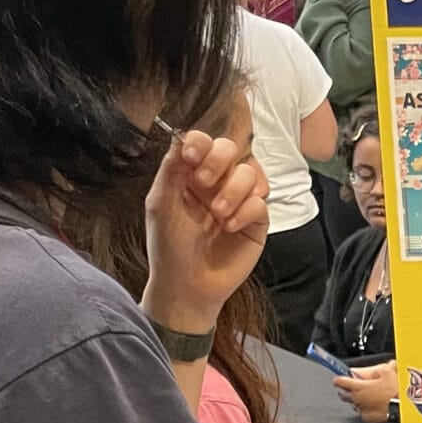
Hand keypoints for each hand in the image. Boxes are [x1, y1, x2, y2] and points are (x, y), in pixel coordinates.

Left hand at [140, 128, 266, 332]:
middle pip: (231, 148)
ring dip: (233, 190)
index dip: (201, 143)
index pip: (203, 142)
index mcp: (191, 175)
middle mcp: (217, 183)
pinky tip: (230, 228)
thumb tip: (180, 136)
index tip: (191, 157)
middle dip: (219, 161)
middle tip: (203, 183)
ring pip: (250, 172)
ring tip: (218, 215)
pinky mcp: (256, 221)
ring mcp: (239, 200)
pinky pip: (261, 202)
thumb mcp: (160, 205)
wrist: (187, 286)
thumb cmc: (169, 247)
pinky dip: (246, 211)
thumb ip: (170, 170)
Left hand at [335, 363, 397, 422]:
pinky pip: (363, 413)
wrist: (402, 410)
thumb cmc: (394, 392)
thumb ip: (385, 367)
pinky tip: (374, 406)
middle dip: (346, 390)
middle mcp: (356, 399)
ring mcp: (361, 410)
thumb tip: (388, 364)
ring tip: (367, 396)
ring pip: (353, 404)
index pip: (339, 381)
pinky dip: (366, 409)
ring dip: (357, 400)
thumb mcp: (390, 373)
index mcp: (358, 387)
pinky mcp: (367, 419)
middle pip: (343, 394)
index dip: (340, 378)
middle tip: (354, 386)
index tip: (341, 378)